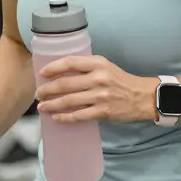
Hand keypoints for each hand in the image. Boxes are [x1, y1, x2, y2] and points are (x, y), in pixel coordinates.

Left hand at [34, 55, 150, 123]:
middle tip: (38, 94)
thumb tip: (61, 74)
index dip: (53, 67)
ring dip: (52, 104)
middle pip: (65, 84)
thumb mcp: (106, 67)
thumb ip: (87, 68)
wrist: (142, 97)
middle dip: (47, 90)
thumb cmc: (121, 81)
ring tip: (42, 107)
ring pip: (69, 101)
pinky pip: (79, 115)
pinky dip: (65, 117)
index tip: (42, 73)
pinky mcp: (103, 111)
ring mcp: (100, 96)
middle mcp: (98, 78)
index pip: (70, 62)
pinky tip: (56, 117)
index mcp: (98, 63)